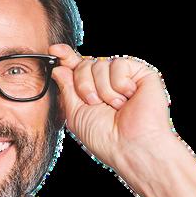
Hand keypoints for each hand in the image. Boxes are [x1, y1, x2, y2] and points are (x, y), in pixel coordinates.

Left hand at [48, 43, 173, 172]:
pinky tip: (128, 98)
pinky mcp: (141, 73)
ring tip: (116, 106)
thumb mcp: (75, 113)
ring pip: (100, 64)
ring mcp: (124, 77)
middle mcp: (107, 82)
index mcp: (91, 91)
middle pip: (84, 64)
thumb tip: (59, 67)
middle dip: (84, 85)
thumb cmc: (104, 137)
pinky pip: (119, 64)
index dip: (65, 57)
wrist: (129, 146)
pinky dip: (119, 85)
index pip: (76, 67)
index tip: (54, 50)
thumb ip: (66, 88)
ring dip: (103, 90)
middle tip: (95, 104)